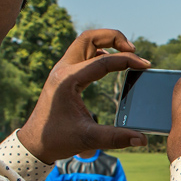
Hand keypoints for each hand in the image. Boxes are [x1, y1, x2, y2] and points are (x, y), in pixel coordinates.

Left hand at [17, 29, 150, 163]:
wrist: (34, 142)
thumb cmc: (57, 139)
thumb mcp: (88, 138)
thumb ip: (116, 137)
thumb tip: (142, 139)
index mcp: (68, 80)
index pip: (103, 60)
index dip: (128, 60)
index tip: (145, 65)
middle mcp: (63, 70)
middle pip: (89, 38)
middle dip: (114, 37)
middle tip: (133, 49)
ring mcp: (62, 70)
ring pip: (85, 42)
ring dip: (106, 42)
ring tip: (126, 52)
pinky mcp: (64, 75)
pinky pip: (83, 54)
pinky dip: (100, 52)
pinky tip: (111, 62)